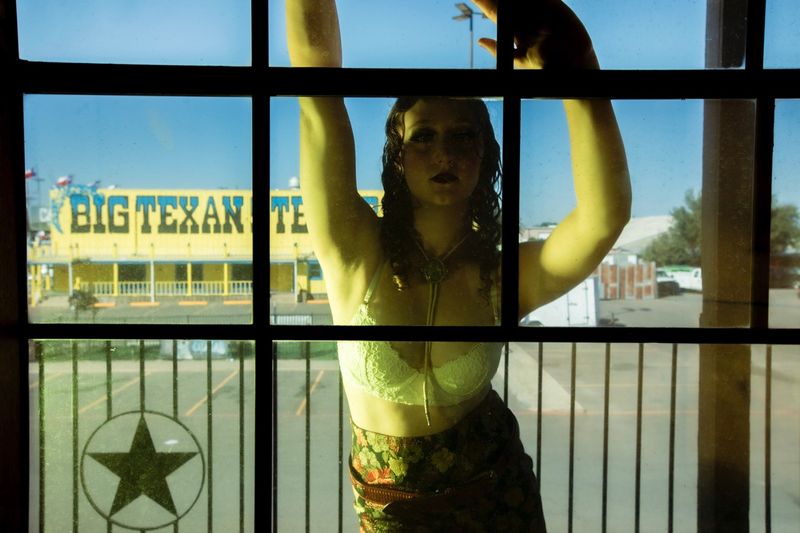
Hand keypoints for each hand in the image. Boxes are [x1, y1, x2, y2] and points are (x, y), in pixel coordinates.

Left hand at [471, 0, 597, 68]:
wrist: (571, 66)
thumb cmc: (545, 67)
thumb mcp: (518, 59)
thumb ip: (499, 49)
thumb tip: (480, 41)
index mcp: (516, 31)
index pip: (499, 14)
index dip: (487, 5)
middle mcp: (528, 20)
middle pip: (510, 3)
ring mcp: (541, 12)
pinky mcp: (556, 7)